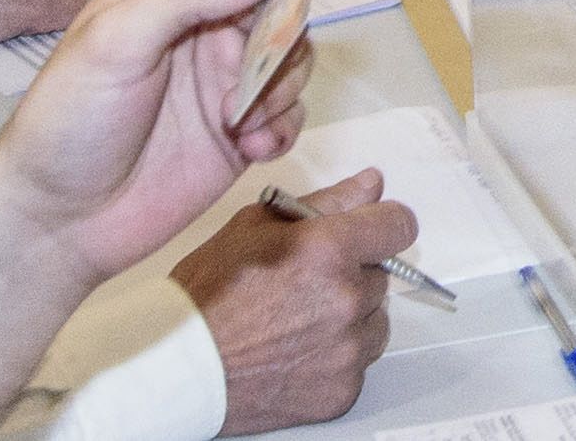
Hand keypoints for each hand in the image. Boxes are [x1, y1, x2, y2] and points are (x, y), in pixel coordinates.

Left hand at [0, 0, 332, 285]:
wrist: (56, 224)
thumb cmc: (66, 121)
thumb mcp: (113, 44)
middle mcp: (206, 20)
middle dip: (293, 12)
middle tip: (271, 46)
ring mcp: (226, 75)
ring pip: (295, 50)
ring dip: (283, 80)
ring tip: (242, 116)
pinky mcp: (242, 127)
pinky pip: (294, 109)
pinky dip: (284, 124)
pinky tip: (249, 145)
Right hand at [169, 171, 411, 434]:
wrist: (176, 368)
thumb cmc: (205, 297)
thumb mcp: (255, 226)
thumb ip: (326, 202)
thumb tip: (369, 185)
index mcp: (329, 250)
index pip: (399, 225)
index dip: (381, 225)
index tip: (368, 232)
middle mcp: (346, 299)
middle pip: (382, 275)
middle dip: (352, 273)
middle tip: (304, 285)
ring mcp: (347, 349)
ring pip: (375, 321)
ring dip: (351, 317)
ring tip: (298, 321)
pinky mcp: (341, 390)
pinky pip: (359, 363)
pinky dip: (336, 358)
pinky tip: (296, 351)